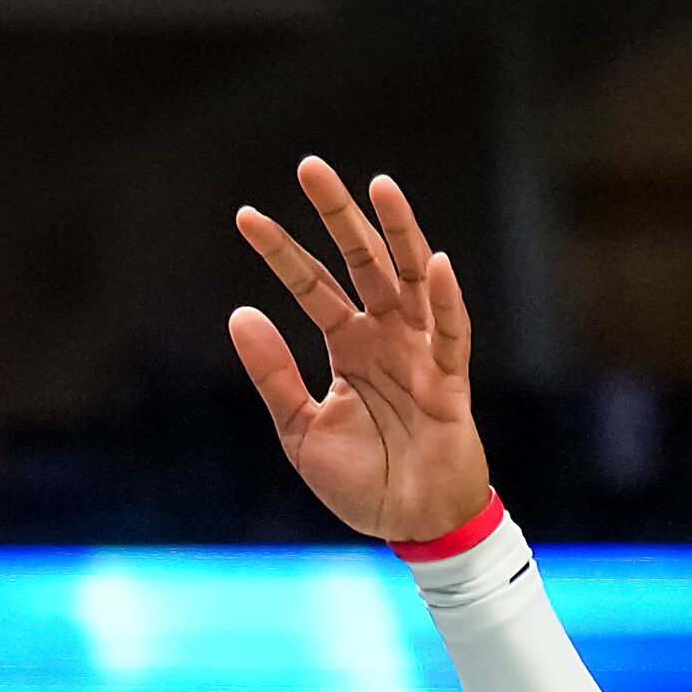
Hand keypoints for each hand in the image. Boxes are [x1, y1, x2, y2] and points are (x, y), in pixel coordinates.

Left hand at [230, 157, 490, 543]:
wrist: (411, 524)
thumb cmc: (362, 481)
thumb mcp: (299, 431)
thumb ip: (273, 374)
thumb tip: (239, 312)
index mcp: (347, 345)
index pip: (311, 285)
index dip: (280, 252)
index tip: (245, 217)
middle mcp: (384, 336)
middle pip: (361, 261)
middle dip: (337, 215)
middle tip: (309, 167)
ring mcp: (420, 351)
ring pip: (410, 278)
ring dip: (398, 232)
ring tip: (379, 186)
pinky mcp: (451, 380)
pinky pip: (452, 332)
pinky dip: (446, 299)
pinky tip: (434, 263)